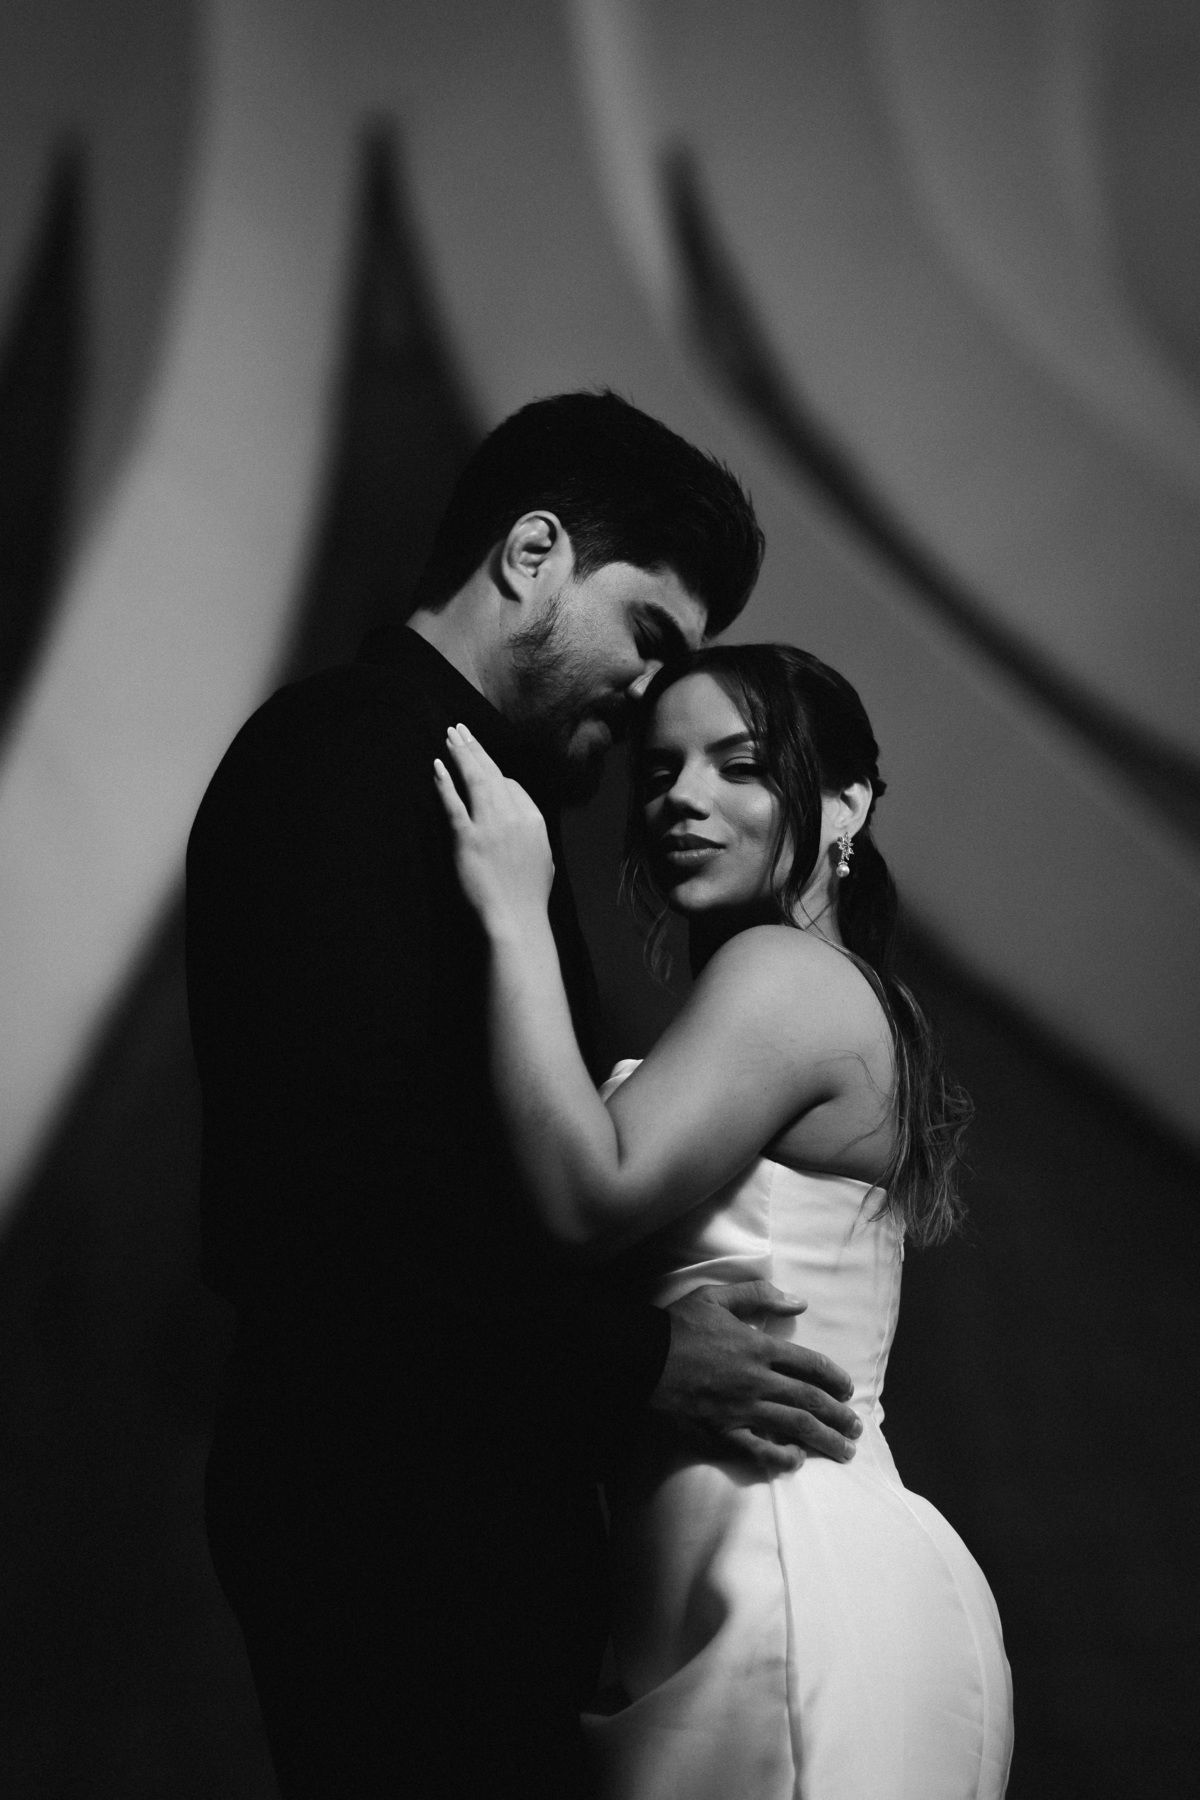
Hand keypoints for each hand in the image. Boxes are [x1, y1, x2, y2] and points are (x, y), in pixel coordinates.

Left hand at [434, 724, 553, 934]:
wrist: (515, 919)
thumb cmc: (528, 895)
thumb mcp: (542, 857)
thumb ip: (531, 830)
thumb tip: (520, 812)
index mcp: (534, 819)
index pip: (513, 785)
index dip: (495, 775)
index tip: (482, 769)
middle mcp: (513, 816)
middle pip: (492, 773)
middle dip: (475, 748)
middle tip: (460, 729)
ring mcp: (489, 826)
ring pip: (474, 779)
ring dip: (461, 754)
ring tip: (450, 735)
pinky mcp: (466, 839)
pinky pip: (454, 803)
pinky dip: (445, 782)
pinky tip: (438, 766)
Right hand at [650, 1281, 861, 1475]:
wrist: (641, 1358)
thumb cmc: (678, 1325)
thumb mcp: (717, 1296)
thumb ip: (759, 1294)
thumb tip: (799, 1302)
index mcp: (759, 1347)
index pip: (810, 1364)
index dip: (835, 1379)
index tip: (848, 1390)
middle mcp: (758, 1380)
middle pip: (810, 1399)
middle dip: (839, 1416)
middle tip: (855, 1428)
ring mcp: (742, 1410)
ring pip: (794, 1426)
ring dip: (824, 1439)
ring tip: (844, 1451)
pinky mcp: (722, 1432)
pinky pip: (758, 1451)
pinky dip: (781, 1457)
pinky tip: (796, 1461)